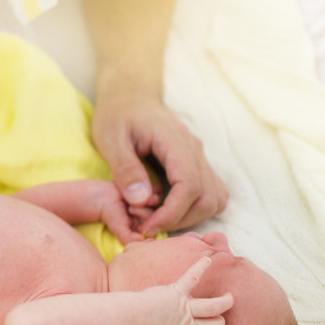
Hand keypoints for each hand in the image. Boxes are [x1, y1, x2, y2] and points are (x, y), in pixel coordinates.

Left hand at [91, 91, 227, 235]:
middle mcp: (195, 150)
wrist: (130, 97)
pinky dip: (192, 210)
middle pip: (207, 198)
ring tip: (154, 217)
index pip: (189, 185)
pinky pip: (209, 195)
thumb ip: (125, 168)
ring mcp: (199, 158)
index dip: (171, 213)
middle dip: (179, 219)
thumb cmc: (117, 115)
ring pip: (214, 199)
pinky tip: (164, 210)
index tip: (147, 227)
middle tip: (145, 224)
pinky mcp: (197, 166)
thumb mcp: (110, 138)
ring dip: (188, 217)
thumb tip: (141, 200)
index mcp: (174, 140)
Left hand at [136, 256, 231, 324]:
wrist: (132, 319)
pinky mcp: (177, 292)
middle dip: (220, 323)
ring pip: (213, 307)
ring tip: (229, 297)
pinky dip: (200, 267)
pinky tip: (207, 260)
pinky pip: (192, 278)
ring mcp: (184, 308)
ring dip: (224, 302)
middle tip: (221, 317)